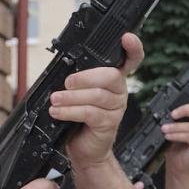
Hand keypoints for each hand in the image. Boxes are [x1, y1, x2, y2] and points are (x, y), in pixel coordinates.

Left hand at [50, 33, 141, 169]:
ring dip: (71, 97)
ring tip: (55, 100)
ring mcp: (117, 107)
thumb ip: (77, 80)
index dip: (133, 48)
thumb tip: (62, 70)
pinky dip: (70, 111)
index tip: (126, 37)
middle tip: (66, 83)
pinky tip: (58, 112)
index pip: (131, 59)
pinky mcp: (110, 123)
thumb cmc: (79, 121)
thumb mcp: (77, 94)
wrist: (84, 150)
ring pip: (97, 95)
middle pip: (110, 75)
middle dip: (85, 77)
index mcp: (114, 79)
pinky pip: (90, 113)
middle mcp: (120, 91)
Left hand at [161, 84, 188, 175]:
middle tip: (172, 114)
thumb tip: (165, 110)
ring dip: (175, 127)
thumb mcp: (174, 127)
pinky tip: (168, 136)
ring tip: (164, 129)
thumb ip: (174, 118)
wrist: (177, 163)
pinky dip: (177, 135)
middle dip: (184, 109)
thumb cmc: (175, 145)